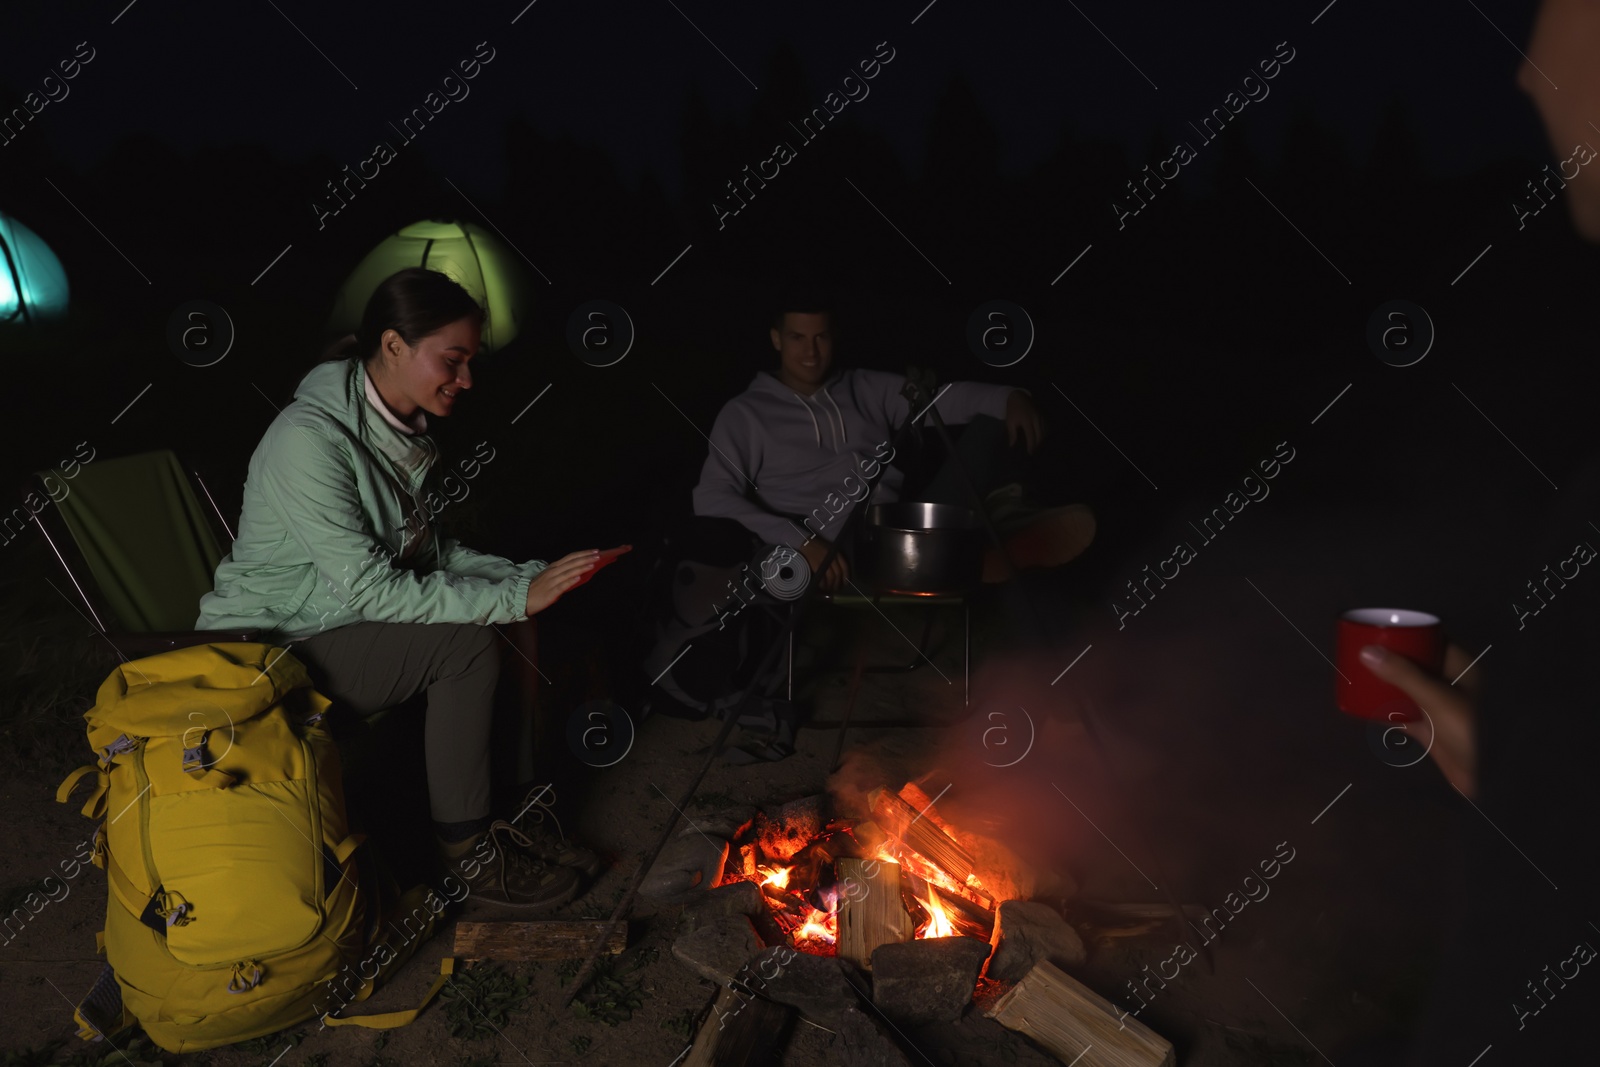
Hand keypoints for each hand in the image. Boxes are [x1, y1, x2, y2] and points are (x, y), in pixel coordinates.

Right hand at [524, 550, 599, 614]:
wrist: (522, 599)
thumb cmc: (537, 589)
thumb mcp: (550, 577)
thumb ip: (562, 574)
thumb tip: (578, 572)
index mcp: (553, 567)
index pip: (570, 557)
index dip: (583, 553)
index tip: (595, 551)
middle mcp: (553, 572)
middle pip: (572, 563)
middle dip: (586, 558)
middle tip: (598, 555)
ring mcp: (552, 581)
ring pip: (569, 572)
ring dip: (581, 567)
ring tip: (593, 564)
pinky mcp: (551, 592)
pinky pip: (562, 585)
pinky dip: (571, 580)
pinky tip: (579, 577)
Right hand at [798, 539, 848, 592]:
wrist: (806, 543)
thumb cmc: (818, 547)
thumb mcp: (830, 550)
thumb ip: (835, 559)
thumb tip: (839, 575)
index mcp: (836, 553)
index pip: (845, 567)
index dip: (845, 578)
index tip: (845, 584)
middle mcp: (832, 557)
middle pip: (838, 574)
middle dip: (837, 584)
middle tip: (835, 589)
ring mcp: (824, 561)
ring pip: (831, 577)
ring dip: (830, 585)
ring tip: (828, 589)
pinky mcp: (815, 565)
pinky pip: (822, 578)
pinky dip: (823, 584)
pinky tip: (822, 587)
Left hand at [1005, 390, 1044, 452]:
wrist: (1018, 397)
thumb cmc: (1012, 410)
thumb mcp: (1010, 422)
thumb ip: (1012, 434)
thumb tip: (1012, 445)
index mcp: (1027, 421)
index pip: (1031, 436)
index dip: (1031, 446)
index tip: (1030, 453)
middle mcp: (1036, 419)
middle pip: (1040, 435)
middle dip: (1038, 444)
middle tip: (1034, 451)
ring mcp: (1040, 417)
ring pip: (1044, 431)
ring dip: (1041, 440)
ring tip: (1037, 446)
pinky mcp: (1042, 415)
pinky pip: (1045, 426)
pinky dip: (1043, 433)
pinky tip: (1040, 438)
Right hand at [1359, 642, 1479, 797]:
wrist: (1489, 779)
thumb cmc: (1471, 731)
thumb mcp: (1437, 699)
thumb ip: (1403, 675)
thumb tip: (1366, 652)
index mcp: (1462, 668)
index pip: (1432, 639)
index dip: (1407, 632)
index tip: (1378, 627)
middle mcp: (1451, 685)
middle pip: (1416, 663)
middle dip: (1390, 658)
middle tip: (1361, 651)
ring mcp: (1441, 708)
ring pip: (1408, 688)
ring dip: (1385, 683)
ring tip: (1358, 674)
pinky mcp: (1432, 731)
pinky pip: (1404, 714)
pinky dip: (1386, 709)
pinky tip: (1365, 706)